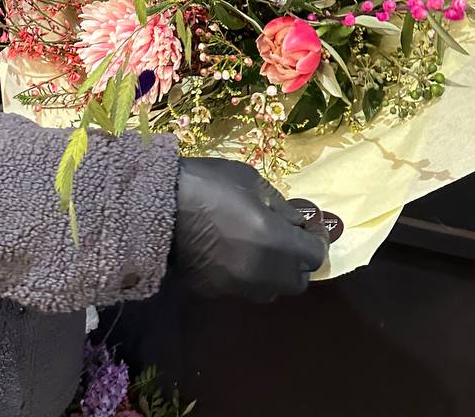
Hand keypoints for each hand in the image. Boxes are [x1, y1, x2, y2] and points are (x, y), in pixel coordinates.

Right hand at [168, 158, 327, 300]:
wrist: (157, 206)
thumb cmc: (208, 184)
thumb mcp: (250, 181)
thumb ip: (279, 205)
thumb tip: (295, 222)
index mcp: (276, 242)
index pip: (314, 255)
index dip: (317, 240)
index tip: (311, 227)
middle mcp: (263, 273)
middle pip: (297, 281)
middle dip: (298, 261)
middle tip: (288, 239)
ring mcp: (238, 287)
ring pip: (271, 290)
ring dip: (275, 273)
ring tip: (262, 249)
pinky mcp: (216, 293)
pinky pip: (244, 289)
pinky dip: (248, 276)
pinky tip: (235, 254)